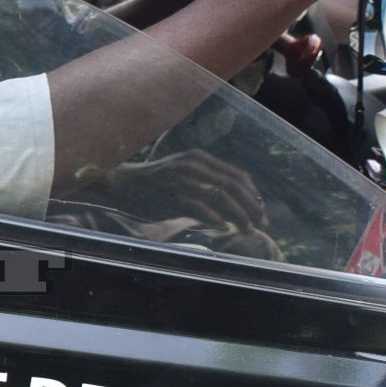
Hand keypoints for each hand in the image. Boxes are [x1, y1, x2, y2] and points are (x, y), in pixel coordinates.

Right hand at [82, 151, 268, 231]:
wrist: (123, 182)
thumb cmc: (154, 181)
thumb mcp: (182, 170)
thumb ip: (204, 178)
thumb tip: (230, 198)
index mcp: (200, 158)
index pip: (237, 175)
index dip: (253, 193)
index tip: (260, 209)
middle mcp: (195, 166)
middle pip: (234, 186)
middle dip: (252, 206)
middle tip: (262, 223)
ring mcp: (184, 181)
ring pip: (222, 197)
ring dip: (239, 214)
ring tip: (248, 228)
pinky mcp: (173, 196)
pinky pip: (201, 208)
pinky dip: (216, 219)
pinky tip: (225, 228)